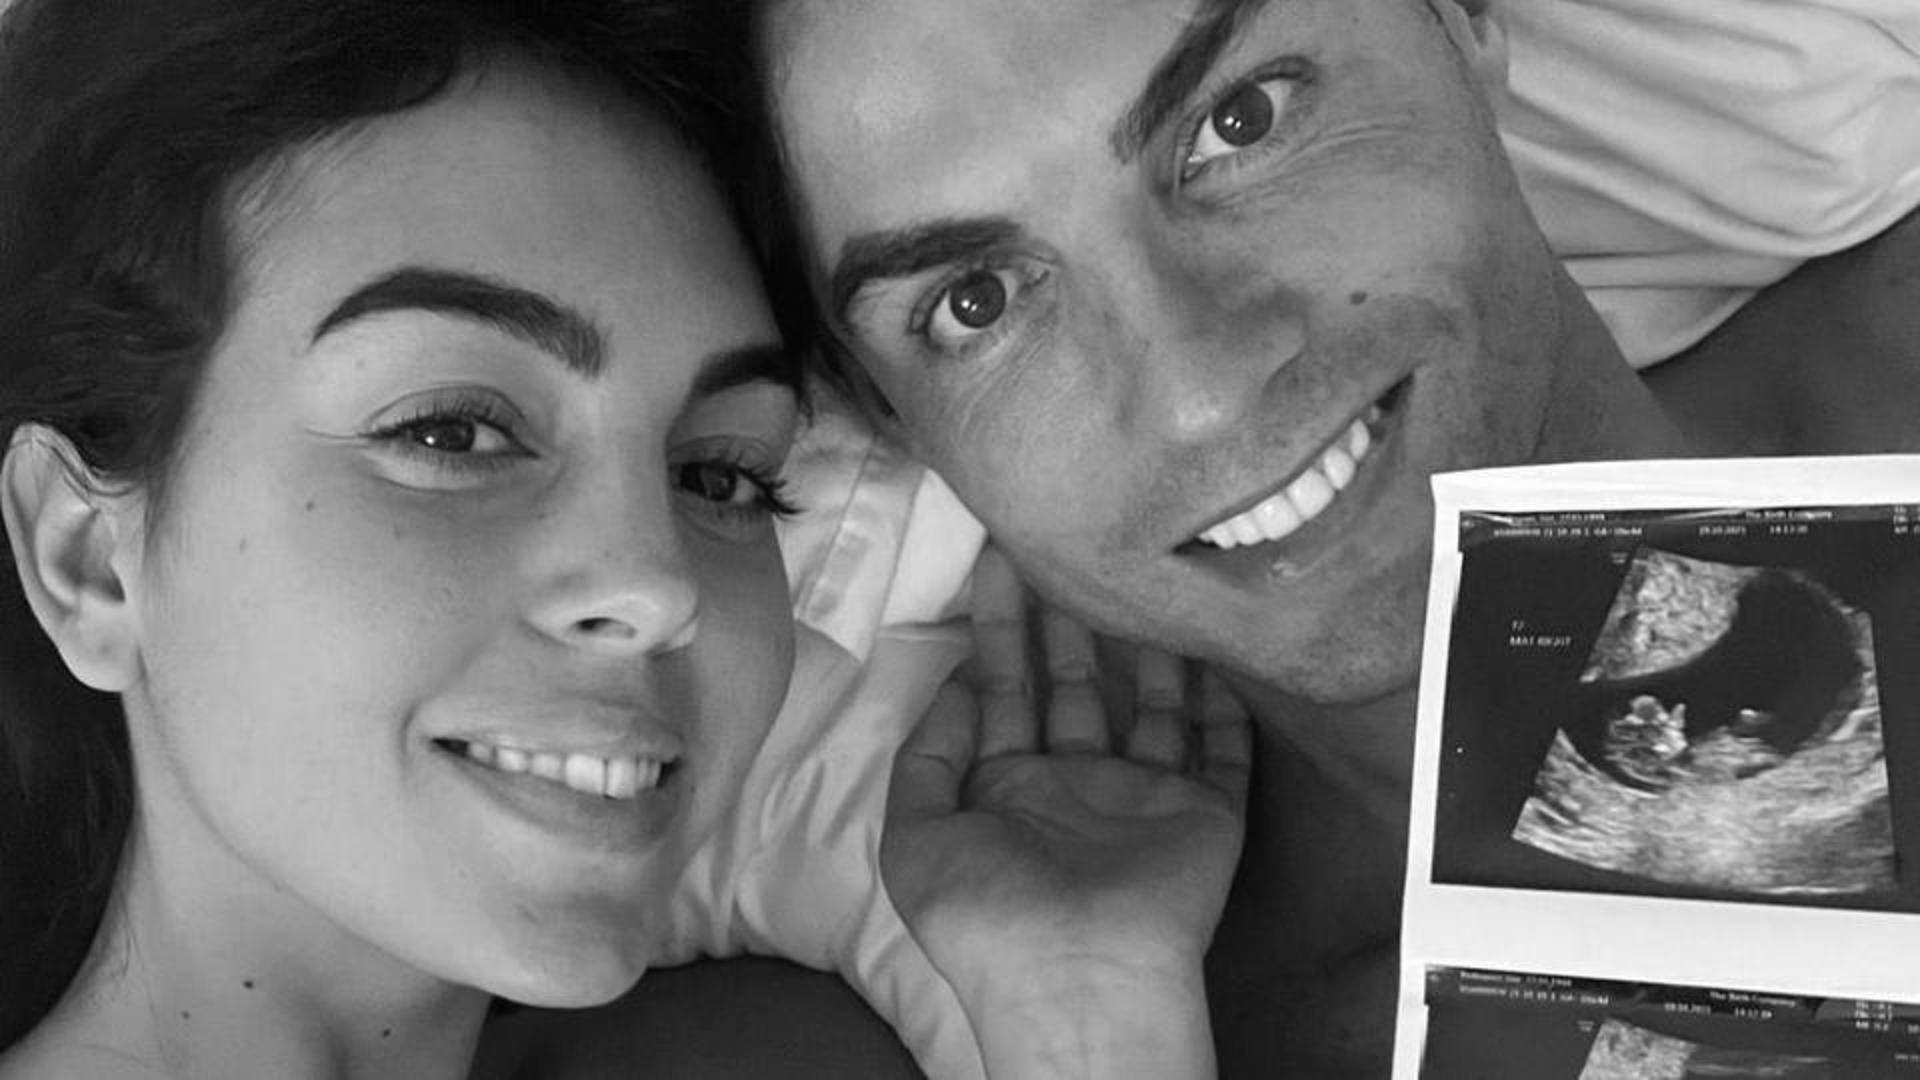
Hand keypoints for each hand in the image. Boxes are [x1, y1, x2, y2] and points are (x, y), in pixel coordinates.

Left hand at [881, 548, 1250, 1077]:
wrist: (1075, 976)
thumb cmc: (986, 915)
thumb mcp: (916, 835)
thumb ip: (928, 752)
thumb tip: (959, 678)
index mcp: (1009, 792)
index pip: (1004, 690)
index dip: (1000, 627)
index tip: (997, 559)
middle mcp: (1077, 787)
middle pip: (1075, 685)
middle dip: (1065, 618)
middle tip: (1060, 544)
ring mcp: (1144, 800)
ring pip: (1149, 704)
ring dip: (1143, 644)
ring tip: (1132, 576)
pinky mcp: (1204, 815)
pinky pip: (1221, 749)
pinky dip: (1225, 702)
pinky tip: (1217, 646)